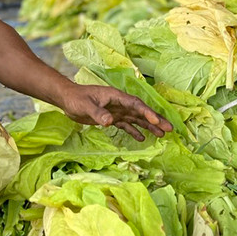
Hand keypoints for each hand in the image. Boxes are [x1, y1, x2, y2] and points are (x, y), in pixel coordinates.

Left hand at [58, 82, 172, 140]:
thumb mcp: (86, 106)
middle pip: (141, 111)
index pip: (135, 104)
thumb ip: (98, 113)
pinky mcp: (111, 118)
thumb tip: (110, 122)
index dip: (147, 112)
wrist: (68, 100)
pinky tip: (142, 139)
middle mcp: (119, 103)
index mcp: (116, 96)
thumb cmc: (76, 99)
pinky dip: (134, 131)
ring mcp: (116, 110)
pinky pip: (126, 125)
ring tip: (162, 135)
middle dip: (155, 120)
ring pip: (136, 119)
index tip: (157, 121)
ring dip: (149, 126)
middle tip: (169, 129)